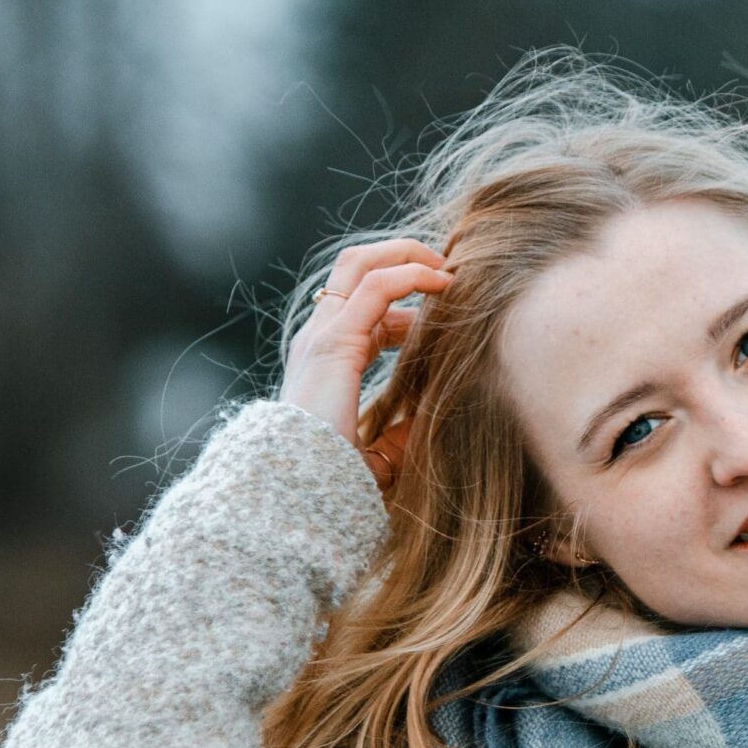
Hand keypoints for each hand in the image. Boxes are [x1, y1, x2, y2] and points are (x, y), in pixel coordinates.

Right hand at [277, 237, 453, 492]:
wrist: (298, 493)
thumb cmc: (334, 481)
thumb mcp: (378, 454)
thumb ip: (400, 436)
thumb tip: (430, 423)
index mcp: (326, 360)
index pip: (365, 308)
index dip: (408, 303)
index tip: (447, 309)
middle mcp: (319, 338)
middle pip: (355, 269)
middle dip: (401, 256)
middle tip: (448, 269)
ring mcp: (322, 336)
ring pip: (361, 263)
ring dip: (407, 253)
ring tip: (449, 266)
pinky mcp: (335, 342)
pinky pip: (377, 287)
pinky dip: (412, 275)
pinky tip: (444, 283)